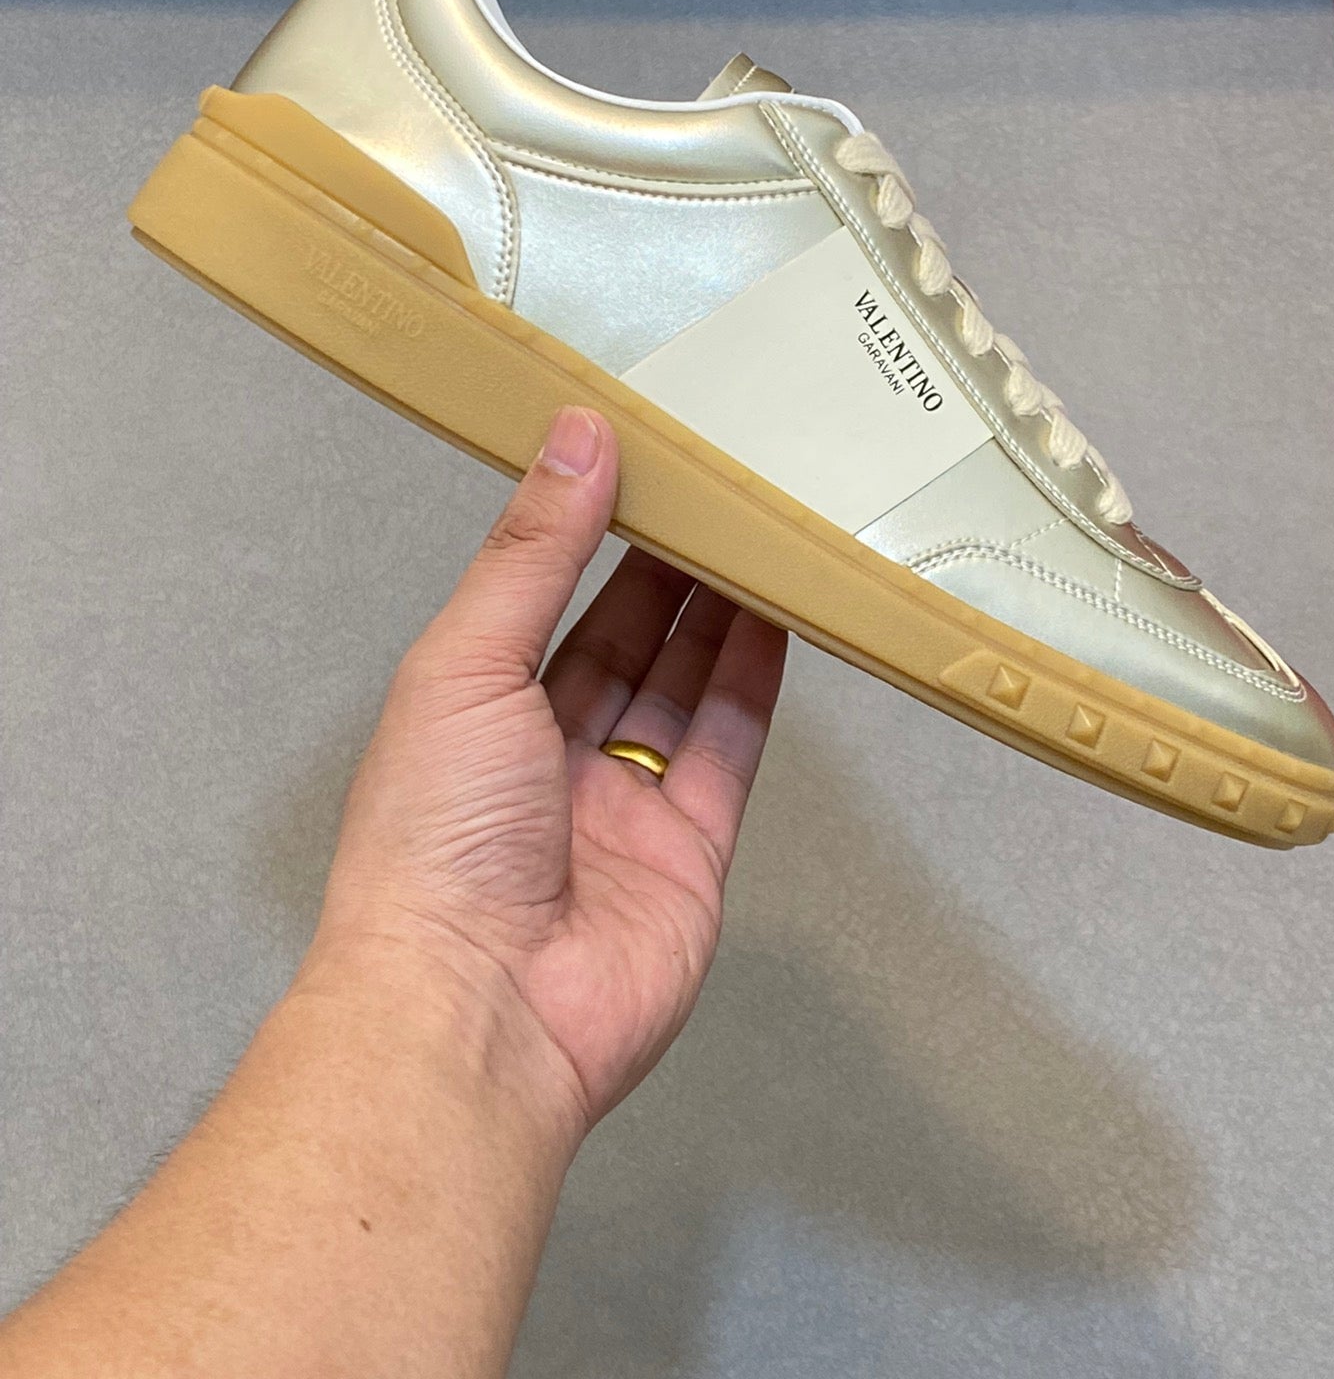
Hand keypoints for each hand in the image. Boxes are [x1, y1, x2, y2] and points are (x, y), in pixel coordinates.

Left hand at [313, 407, 787, 1130]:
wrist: (478, 1010)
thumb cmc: (437, 833)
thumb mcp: (466, 665)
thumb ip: (532, 555)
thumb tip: (578, 436)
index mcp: (472, 713)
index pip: (541, 601)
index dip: (588, 531)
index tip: (639, 458)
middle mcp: (545, 758)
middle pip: (622, 642)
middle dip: (667, 566)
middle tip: (720, 487)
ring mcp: (622, 809)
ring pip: (683, 690)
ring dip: (720, 612)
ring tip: (763, 532)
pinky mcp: (690, 856)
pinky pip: (729, 753)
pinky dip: (756, 684)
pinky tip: (782, 618)